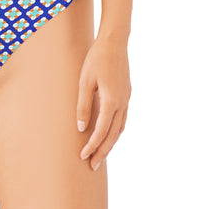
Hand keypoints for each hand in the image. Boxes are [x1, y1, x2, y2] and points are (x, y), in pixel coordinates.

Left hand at [76, 35, 130, 169]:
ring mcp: (127, 99)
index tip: (82, 156)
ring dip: (110, 143)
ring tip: (101, 155)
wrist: (114, 42)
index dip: (92, 145)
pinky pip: (123, 119)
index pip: (101, 131)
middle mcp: (122, 103)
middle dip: (102, 151)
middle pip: (113, 135)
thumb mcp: (85, 81)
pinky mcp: (127, 94)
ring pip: (120, 129)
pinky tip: (109, 134)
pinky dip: (116, 131)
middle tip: (92, 166)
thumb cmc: (96, 59)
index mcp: (111, 101)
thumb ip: (83, 105)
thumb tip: (81, 128)